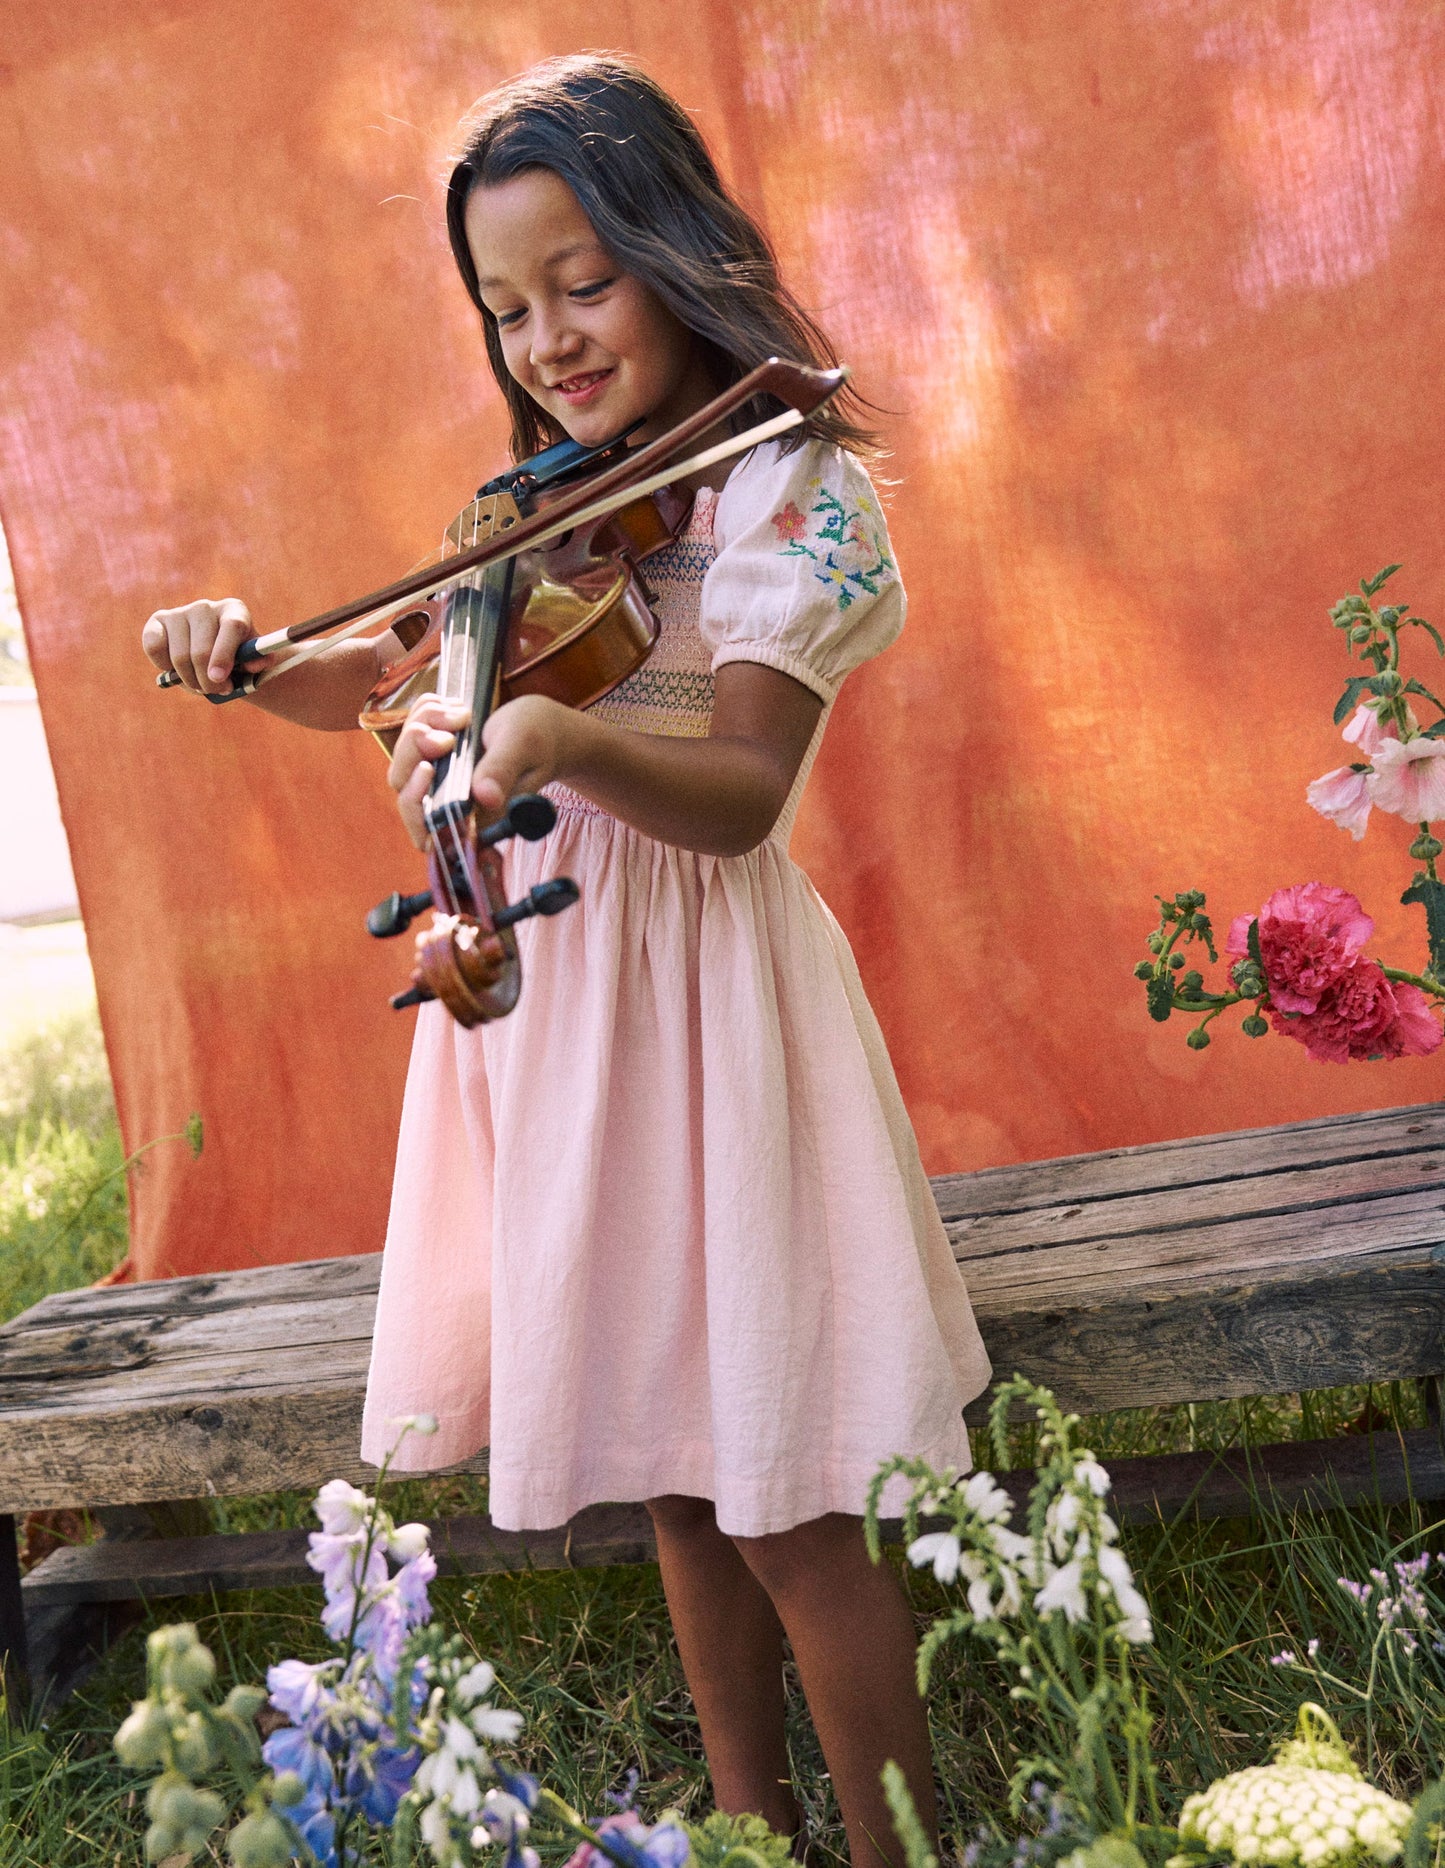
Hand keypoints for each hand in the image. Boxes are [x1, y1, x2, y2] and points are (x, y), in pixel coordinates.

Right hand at [141, 598, 267, 695]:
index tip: (220, 680)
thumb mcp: (254, 662)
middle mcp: (206, 607)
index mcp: (235, 611)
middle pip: (201, 651)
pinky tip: (177, 670)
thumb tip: (254, 663)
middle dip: (208, 681)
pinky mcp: (158, 620)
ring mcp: (180, 612)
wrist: (215, 655)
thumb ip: (259, 662)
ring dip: (189, 681)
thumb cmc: (238, 659)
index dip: (225, 655)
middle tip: (216, 690)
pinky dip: (164, 667)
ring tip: (201, 685)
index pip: (232, 627)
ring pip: (179, 656)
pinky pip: (154, 647)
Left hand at [387, 694, 574, 850]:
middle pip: (404, 784)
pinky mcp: (436, 758)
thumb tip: (486, 797)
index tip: (428, 767)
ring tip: (460, 712)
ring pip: (404, 757)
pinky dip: (425, 714)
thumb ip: (502, 770)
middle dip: (415, 747)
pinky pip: (411, 736)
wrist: (544, 730)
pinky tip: (453, 706)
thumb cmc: (539, 741)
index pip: (425, 827)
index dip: (415, 802)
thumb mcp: (524, 748)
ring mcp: (441, 780)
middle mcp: (453, 803)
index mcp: (475, 816)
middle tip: (452, 726)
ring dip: (423, 723)